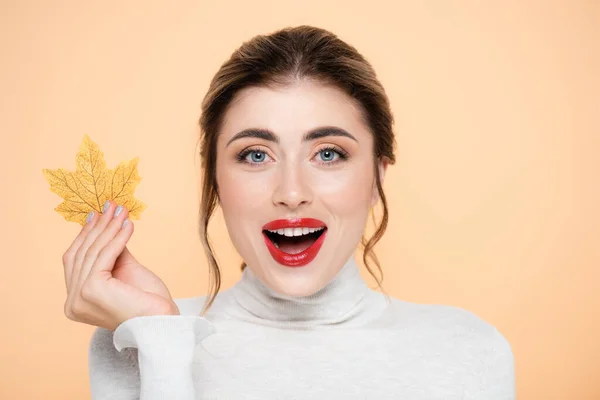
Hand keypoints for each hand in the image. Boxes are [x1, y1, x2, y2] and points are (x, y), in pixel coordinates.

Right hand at [63, 200, 178, 330]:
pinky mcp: (91, 290)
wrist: (163, 321)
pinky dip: (117, 237)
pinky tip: (128, 225)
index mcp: (75, 301)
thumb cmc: (147, 301)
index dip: (87, 234)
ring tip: (122, 212)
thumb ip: (112, 252)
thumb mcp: (125, 271)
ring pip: (94, 252)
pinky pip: (105, 255)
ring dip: (109, 228)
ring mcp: (79, 298)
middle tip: (111, 206)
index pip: (76, 259)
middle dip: (99, 227)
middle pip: (82, 254)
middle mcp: (72, 303)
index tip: (98, 213)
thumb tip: (108, 225)